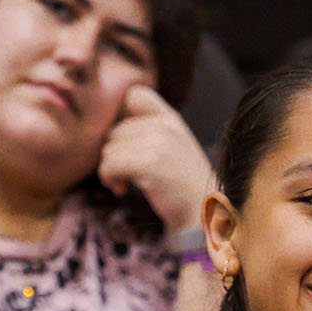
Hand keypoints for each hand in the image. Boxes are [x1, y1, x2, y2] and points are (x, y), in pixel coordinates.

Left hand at [96, 85, 215, 235]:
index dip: (121, 117)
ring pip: (108, 149)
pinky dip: (109, 179)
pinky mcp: (148, 163)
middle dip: (115, 154)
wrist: (203, 215)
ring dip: (111, 170)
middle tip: (127, 174)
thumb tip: (110, 132)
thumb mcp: (174, 148)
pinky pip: (109, 165)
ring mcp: (158, 143)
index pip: (135, 95)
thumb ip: (151, 132)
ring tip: (127, 183)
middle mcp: (165, 125)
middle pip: (114, 131)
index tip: (127, 143)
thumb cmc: (183, 187)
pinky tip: (122, 190)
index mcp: (171, 119)